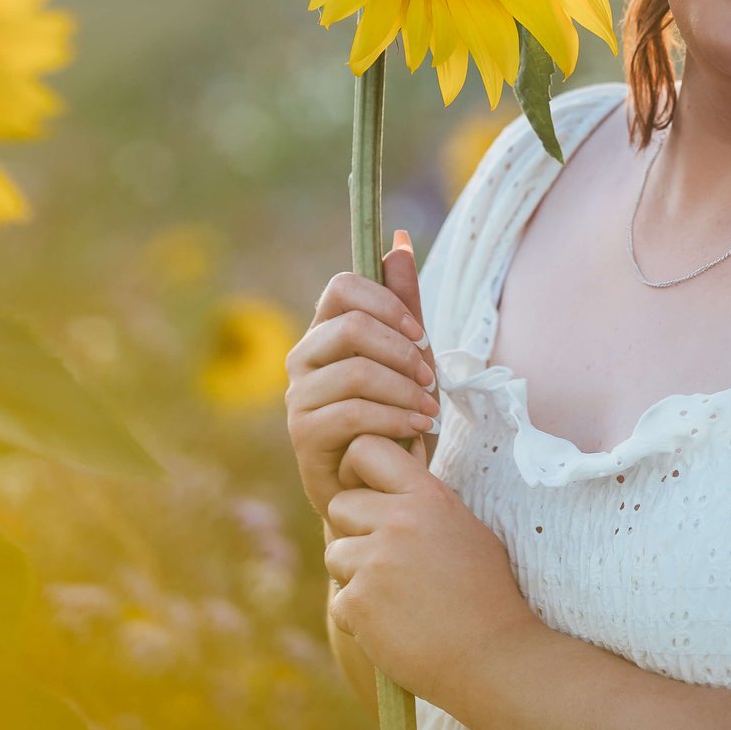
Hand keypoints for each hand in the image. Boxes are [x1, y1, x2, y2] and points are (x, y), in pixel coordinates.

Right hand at [285, 238, 439, 523]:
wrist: (383, 487)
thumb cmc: (395, 417)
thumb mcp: (408, 358)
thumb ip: (403, 304)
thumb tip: (399, 242)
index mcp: (327, 330)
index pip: (343, 286)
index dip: (387, 301)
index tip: (420, 332)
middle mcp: (303, 357)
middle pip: (352, 326)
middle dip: (403, 351)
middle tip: (432, 379)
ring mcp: (298, 395)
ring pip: (357, 372)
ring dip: (406, 391)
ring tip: (431, 412)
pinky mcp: (304, 434)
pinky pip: (354, 413)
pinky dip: (395, 420)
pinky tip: (418, 431)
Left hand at [322, 434, 540, 714]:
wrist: (494, 658)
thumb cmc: (486, 596)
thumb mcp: (466, 532)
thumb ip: (425, 505)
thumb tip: (390, 481)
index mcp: (429, 496)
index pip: (366, 450)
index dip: (358, 471)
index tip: (369, 493)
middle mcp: (399, 521)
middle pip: (340, 506)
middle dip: (355, 533)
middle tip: (390, 564)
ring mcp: (376, 562)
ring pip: (336, 554)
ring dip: (356, 577)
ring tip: (399, 599)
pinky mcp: (359, 603)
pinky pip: (339, 600)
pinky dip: (360, 619)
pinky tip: (396, 628)